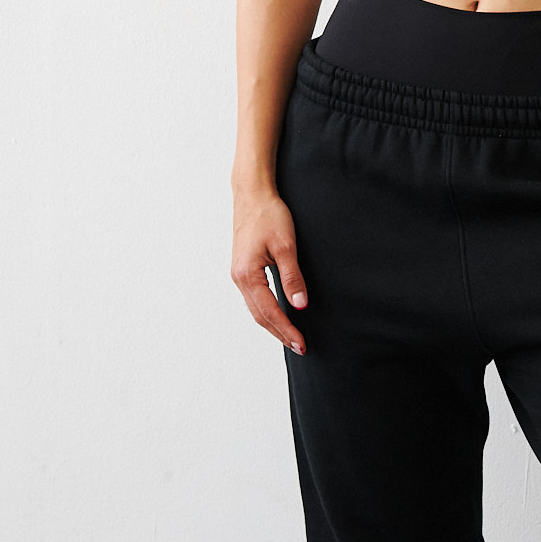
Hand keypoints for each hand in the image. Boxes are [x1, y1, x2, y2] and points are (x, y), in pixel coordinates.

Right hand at [231, 185, 308, 353]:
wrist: (252, 194)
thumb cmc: (269, 215)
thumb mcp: (285, 246)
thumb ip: (292, 277)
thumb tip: (300, 305)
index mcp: (248, 275)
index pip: (269, 312)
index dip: (287, 330)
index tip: (301, 344)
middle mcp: (239, 278)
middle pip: (260, 316)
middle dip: (280, 334)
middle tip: (300, 347)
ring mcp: (238, 274)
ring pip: (255, 309)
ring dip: (273, 325)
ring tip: (291, 337)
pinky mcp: (243, 269)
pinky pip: (254, 298)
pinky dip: (266, 312)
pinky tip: (278, 315)